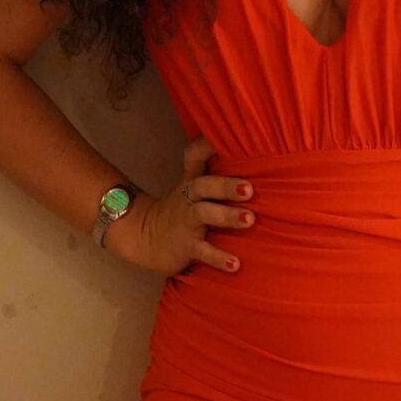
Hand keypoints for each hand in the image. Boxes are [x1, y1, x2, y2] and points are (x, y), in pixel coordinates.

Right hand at [105, 134, 255, 275]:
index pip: (194, 157)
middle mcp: (189, 199)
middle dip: (225, 186)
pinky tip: (235, 264)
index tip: (223, 137)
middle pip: (203, 186)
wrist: (145, 238)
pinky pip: (203, 251)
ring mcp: (186, 222)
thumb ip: (215, 176)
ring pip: (204, 214)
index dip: (206, 145)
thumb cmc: (181, 211)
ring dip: (227, 216)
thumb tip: (256, 162)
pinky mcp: (186, 246)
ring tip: (249, 220)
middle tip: (250, 188)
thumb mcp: (192, 190)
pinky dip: (219, 258)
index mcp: (192, 182)